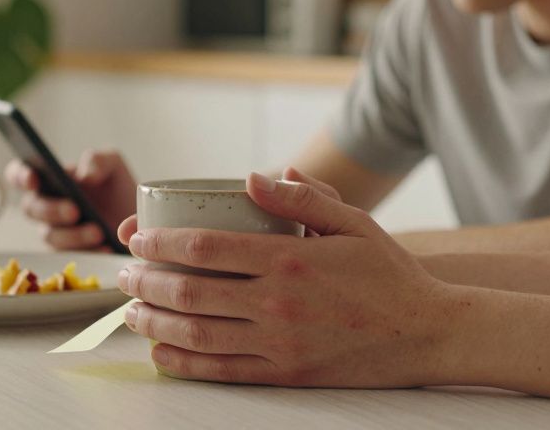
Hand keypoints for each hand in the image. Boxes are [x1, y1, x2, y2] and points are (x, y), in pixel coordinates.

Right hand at [6, 149, 136, 250]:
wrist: (137, 218)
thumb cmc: (116, 188)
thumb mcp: (113, 165)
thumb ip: (98, 161)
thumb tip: (84, 175)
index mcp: (48, 179)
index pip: (19, 175)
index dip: (19, 176)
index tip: (33, 179)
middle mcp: (45, 205)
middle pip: (31, 208)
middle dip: (51, 210)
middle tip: (74, 210)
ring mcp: (54, 231)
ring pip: (50, 235)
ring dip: (73, 235)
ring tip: (97, 232)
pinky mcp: (69, 253)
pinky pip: (70, 256)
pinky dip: (89, 251)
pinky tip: (105, 247)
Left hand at [116, 168, 453, 387]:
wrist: (427, 333)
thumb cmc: (389, 274)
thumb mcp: (353, 222)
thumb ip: (302, 199)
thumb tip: (255, 177)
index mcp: (290, 260)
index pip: (206, 247)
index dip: (160, 243)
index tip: (135, 239)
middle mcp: (278, 303)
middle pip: (190, 291)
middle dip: (145, 282)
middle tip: (123, 275)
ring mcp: (279, 343)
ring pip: (197, 333)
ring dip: (154, 321)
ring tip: (131, 311)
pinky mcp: (285, 373)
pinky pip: (222, 370)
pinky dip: (183, 362)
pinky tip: (162, 351)